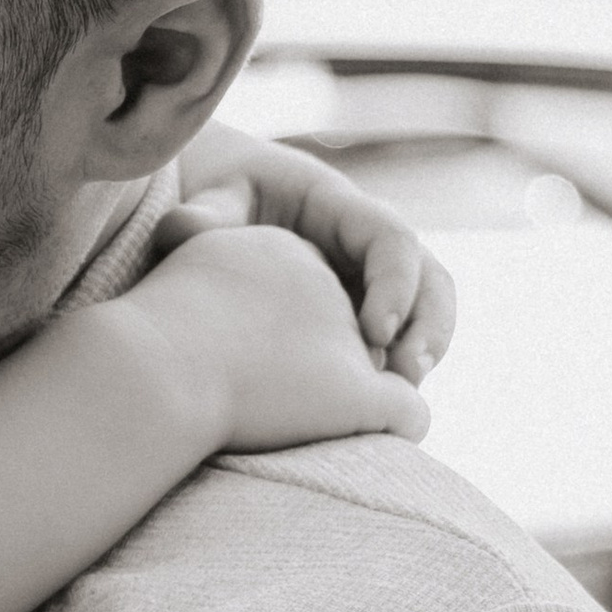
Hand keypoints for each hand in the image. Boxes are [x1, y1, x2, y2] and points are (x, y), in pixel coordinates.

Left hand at [115, 224, 432, 456]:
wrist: (224, 215)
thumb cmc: (220, 204)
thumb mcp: (212, 202)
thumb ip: (206, 216)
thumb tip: (182, 226)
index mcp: (341, 209)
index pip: (392, 238)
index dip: (394, 285)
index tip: (374, 332)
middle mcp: (369, 247)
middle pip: (429, 279)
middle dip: (427, 326)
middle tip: (408, 376)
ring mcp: (372, 282)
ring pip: (424, 314)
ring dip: (423, 353)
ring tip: (405, 397)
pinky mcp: (363, 315)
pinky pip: (397, 342)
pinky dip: (394, 373)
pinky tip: (376, 410)